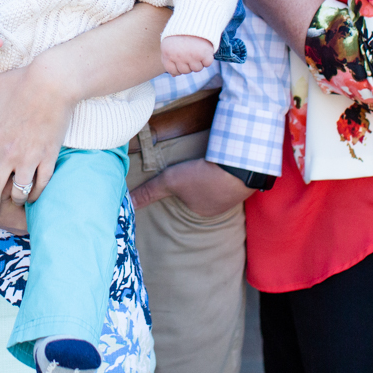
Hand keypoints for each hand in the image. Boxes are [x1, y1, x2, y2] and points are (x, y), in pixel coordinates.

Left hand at [0, 64, 71, 217]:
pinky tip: (34, 196)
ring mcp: (29, 158)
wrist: (53, 82)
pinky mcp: (48, 157)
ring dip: (15, 201)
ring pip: (19, 192)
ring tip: (14, 204)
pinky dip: (36, 193)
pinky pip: (41, 184)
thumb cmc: (22, 82)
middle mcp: (7, 154)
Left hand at [130, 158, 254, 217]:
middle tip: (195, 170)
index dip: (182, 188)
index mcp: (202, 211)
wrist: (240, 167)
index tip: (183, 176)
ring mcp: (234, 195)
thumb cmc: (202, 177)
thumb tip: (127, 204)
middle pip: (203, 194)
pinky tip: (225, 162)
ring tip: (209, 165)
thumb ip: (149, 192)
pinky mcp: (245, 180)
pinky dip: (227, 171)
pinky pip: (232, 177)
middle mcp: (219, 207)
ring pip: (219, 186)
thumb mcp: (170, 181)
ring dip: (214, 176)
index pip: (186, 200)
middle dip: (199, 183)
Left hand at [160, 35, 214, 75]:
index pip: (174, 71)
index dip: (179, 67)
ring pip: (197, 69)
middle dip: (189, 63)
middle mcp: (179, 56)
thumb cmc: (180, 32)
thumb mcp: (169, 43)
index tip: (182, 58)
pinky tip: (204, 49)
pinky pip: (207, 64)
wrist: (195, 17)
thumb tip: (174, 75)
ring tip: (197, 48)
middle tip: (190, 50)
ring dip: (199, 61)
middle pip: (186, 71)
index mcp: (168, 54)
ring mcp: (191, 56)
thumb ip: (168, 59)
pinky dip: (208, 58)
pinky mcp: (204, 54)